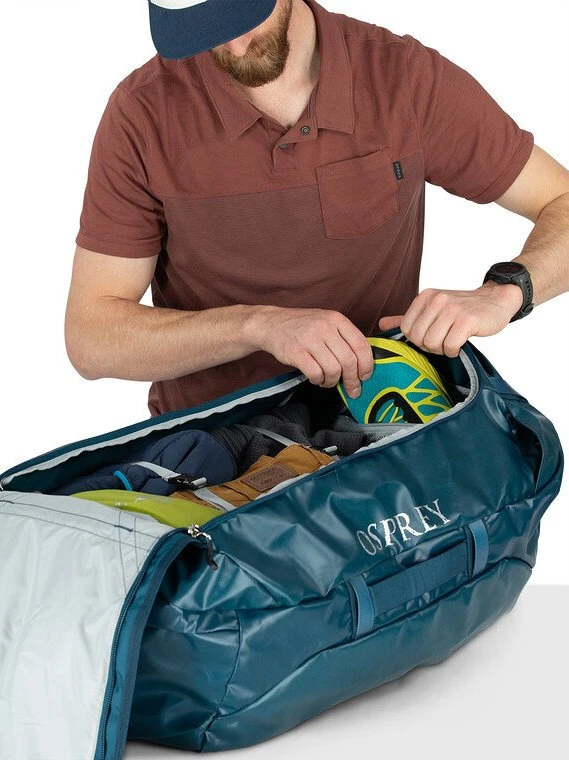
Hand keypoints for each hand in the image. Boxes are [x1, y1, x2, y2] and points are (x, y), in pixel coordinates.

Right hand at [244, 306, 373, 397]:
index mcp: (336, 319)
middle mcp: (325, 327)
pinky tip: (317, 379)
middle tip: (352, 389)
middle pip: (349, 361)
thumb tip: (363, 364)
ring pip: (333, 370)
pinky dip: (319, 381)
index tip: (365, 376)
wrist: (271, 324)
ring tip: (328, 381)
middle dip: (353, 380)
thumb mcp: (326, 322)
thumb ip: (344, 338)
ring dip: (333, 381)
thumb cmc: (302, 326)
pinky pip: (316, 374)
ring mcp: (309, 339)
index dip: (367, 365)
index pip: (361, 345)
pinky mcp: (296, 352)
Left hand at [378, 281, 523, 356]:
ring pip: (432, 344)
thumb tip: (381, 324)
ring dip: (443, 350)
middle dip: (430, 347)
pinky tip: (460, 344)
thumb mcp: (433, 309)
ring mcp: (452, 309)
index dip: (418, 339)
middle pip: (419, 339)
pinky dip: (454, 351)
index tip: (432, 336)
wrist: (495, 300)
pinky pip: (450, 346)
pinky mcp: (467, 320)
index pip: (407, 329)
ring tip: (452, 342)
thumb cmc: (463, 309)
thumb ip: (407, 317)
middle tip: (443, 341)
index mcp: (425, 296)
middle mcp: (436, 300)